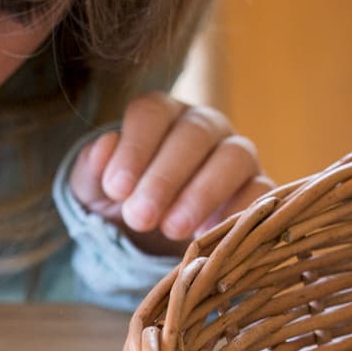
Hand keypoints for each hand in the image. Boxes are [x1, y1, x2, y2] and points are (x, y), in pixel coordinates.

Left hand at [69, 92, 274, 254]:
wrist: (147, 238)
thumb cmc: (121, 202)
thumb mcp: (92, 190)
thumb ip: (90, 169)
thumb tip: (104, 146)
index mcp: (160, 116)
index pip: (152, 112)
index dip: (135, 147)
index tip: (116, 189)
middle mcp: (203, 126)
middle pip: (193, 133)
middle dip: (164, 177)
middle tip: (139, 217)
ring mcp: (235, 153)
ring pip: (233, 156)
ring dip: (202, 193)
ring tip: (172, 229)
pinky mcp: (258, 186)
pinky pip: (261, 190)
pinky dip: (238, 211)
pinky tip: (207, 235)